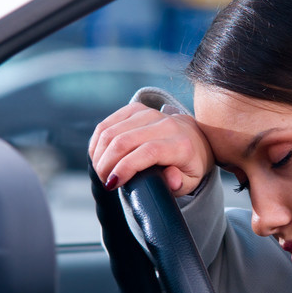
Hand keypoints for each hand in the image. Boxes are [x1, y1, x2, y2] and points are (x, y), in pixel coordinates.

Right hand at [89, 102, 213, 195]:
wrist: (194, 138)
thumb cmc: (188, 164)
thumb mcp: (191, 181)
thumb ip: (180, 182)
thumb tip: (171, 179)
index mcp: (181, 144)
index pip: (148, 151)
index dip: (126, 167)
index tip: (113, 183)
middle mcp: (166, 124)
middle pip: (124, 141)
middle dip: (107, 164)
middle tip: (104, 181)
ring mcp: (149, 113)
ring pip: (111, 131)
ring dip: (99, 154)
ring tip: (101, 171)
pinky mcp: (135, 109)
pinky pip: (107, 123)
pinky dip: (97, 142)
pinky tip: (98, 156)